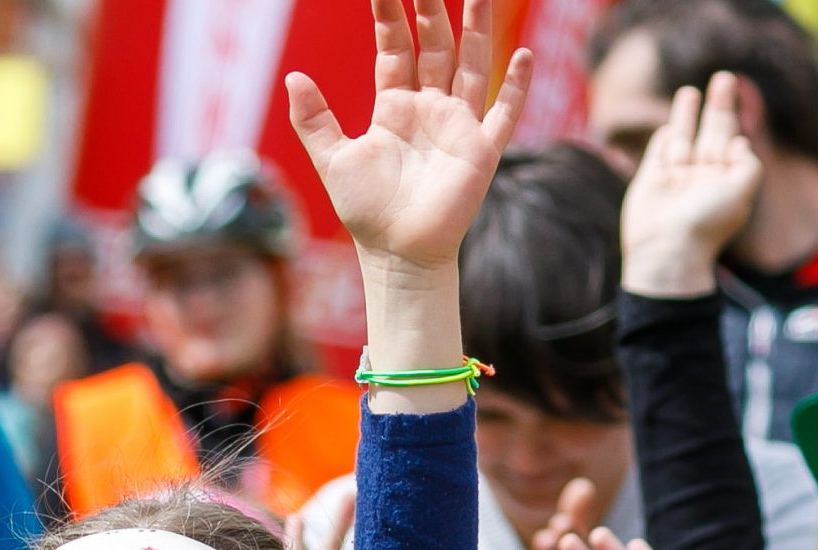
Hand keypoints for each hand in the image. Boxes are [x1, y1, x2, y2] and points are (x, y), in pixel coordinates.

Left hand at [287, 0, 532, 272]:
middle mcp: (430, 108)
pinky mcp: (480, 151)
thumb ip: (315, 121)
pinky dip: (516, 87)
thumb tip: (293, 78)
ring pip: (472, 64)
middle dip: (432, 7)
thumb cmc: (367, 213)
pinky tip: (524, 55)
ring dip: (477, 28)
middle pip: (435, 44)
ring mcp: (458, 126)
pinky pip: (503, 113)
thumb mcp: (333, 161)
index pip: (394, 46)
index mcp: (395, 106)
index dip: (389, 14)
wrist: (397, 257)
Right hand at [620, 74, 761, 298]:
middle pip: (712, 133)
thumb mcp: (742, 189)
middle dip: (718, 106)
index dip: (735, 124)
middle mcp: (701, 178)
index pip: (733, 143)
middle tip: (725, 78)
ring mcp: (675, 179)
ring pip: (683, 137)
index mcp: (725, 181)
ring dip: (687, 114)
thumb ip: (749, 163)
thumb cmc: (706, 223)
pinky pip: (658, 153)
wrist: (667, 250)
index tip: (739, 115)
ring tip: (690, 91)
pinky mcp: (650, 181)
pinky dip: (662, 139)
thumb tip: (740, 142)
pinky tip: (667, 128)